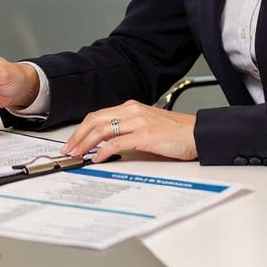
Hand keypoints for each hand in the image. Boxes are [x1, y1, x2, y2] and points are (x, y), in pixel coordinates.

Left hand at [62, 100, 198, 161]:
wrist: (197, 133)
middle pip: (95, 120)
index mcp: (131, 108)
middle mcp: (132, 111)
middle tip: (69, 149)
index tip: (73, 141)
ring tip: (78, 154)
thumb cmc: (176, 133)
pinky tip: (97, 158)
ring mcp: (138, 122)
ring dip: (86, 143)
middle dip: (78, 136)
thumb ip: (128, 130)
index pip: (98, 115)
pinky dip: (103, 150)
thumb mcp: (147, 126)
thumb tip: (107, 144)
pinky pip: (117, 142)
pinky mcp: (145, 135)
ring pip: (102, 130)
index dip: (82, 128)